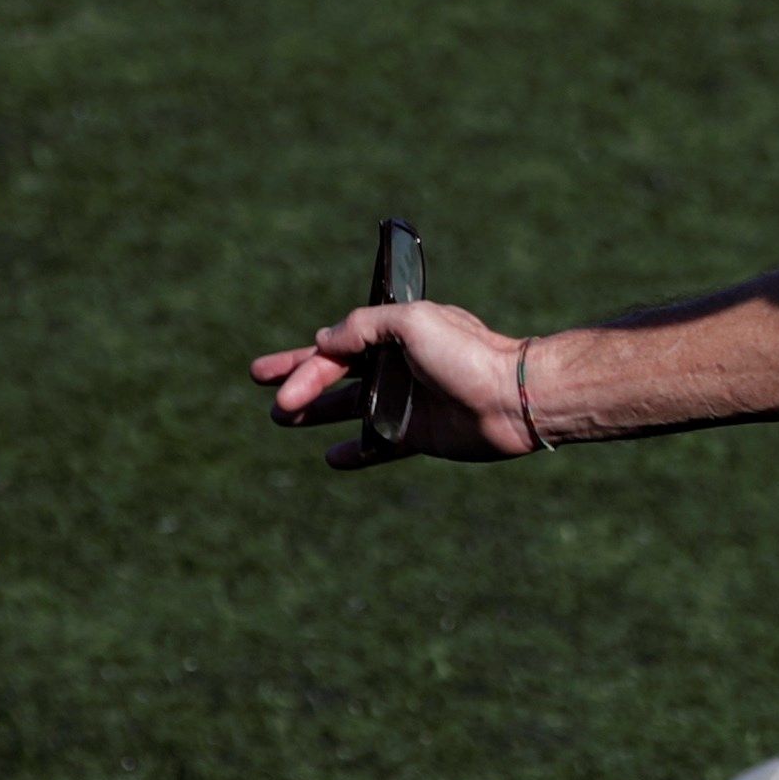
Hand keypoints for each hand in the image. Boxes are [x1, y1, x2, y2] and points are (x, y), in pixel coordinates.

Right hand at [249, 302, 540, 467]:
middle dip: (299, 380)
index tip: (276, 380)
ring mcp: (407, 401)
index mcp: (394, 333)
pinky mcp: (420, 434)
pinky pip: (379, 444)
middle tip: (264, 389)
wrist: (515, 399)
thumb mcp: (412, 322)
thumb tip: (324, 339)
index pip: (337, 348)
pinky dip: (356, 451)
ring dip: (317, 413)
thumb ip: (364, 326)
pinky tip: (332, 457)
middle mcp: (398, 365)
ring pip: (351, 408)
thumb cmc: (467, 354)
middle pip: (337, 374)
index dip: (303, 364)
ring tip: (281, 420)